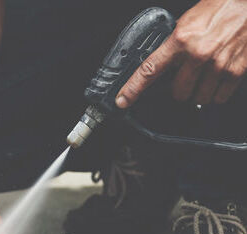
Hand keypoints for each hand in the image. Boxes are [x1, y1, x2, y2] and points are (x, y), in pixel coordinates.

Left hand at [116, 0, 246, 107]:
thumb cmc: (222, 7)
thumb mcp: (189, 21)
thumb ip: (173, 44)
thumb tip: (161, 65)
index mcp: (181, 40)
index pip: (150, 70)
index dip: (133, 88)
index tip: (122, 100)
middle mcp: (198, 54)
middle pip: (177, 92)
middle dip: (181, 87)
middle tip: (188, 74)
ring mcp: (217, 64)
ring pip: (198, 98)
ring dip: (199, 91)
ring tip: (206, 73)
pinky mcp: (235, 71)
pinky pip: (218, 97)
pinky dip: (217, 92)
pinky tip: (218, 77)